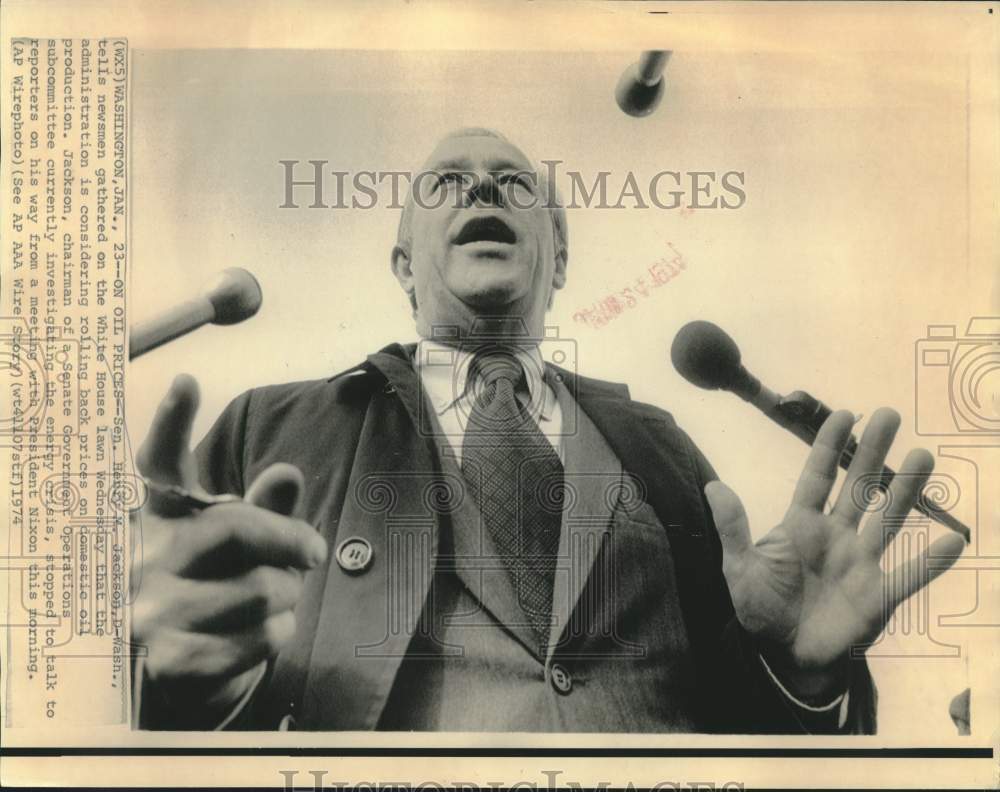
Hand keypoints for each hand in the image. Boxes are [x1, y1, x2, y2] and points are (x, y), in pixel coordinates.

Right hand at [131, 375, 326, 720]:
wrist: (185, 674)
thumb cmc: (217, 589)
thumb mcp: (240, 547)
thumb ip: (265, 511)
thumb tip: (287, 475)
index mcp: (160, 518)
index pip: (159, 465)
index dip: (171, 423)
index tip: (186, 382)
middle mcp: (145, 559)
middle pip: (234, 529)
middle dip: (291, 540)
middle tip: (313, 551)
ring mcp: (151, 612)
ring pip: (257, 590)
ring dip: (287, 596)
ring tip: (278, 599)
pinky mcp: (170, 661)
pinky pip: (257, 638)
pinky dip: (279, 633)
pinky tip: (268, 630)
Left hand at [705, 408, 964, 700]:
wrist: (784, 655)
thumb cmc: (760, 608)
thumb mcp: (739, 568)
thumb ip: (733, 529)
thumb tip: (712, 487)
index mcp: (802, 525)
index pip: (818, 476)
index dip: (829, 446)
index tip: (844, 414)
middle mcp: (836, 536)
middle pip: (859, 486)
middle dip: (873, 451)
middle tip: (890, 415)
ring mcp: (861, 563)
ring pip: (889, 519)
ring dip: (907, 490)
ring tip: (925, 456)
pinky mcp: (879, 596)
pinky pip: (910, 576)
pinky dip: (931, 562)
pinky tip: (953, 540)